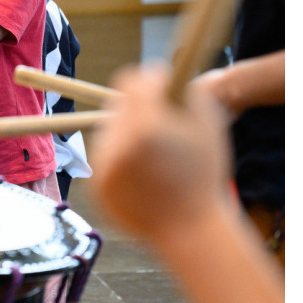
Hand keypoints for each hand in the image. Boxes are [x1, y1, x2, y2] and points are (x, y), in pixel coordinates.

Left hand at [90, 64, 234, 242]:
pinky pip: (103, 158)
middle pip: (117, 105)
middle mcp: (119, 142)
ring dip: (125, 136)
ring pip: (108, 132)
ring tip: (153, 158)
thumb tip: (157, 72)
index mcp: (148, 124)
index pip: (130, 80)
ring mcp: (103, 165)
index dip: (145, 82)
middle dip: (135, 110)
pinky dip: (118, 161)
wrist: (189, 230)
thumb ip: (182, 90)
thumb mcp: (207, 125)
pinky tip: (142, 176)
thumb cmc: (204, 175)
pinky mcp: (95, 185)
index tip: (157, 90)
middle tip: (158, 126)